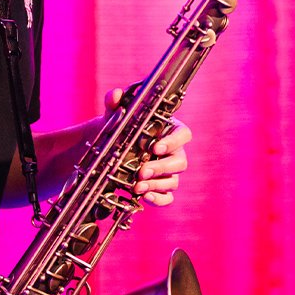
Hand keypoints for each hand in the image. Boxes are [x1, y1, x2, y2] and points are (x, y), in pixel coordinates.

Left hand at [105, 88, 192, 206]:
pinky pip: (167, 198)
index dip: (173, 142)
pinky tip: (145, 197)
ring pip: (173, 181)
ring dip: (156, 184)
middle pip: (180, 162)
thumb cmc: (120, 127)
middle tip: (142, 171)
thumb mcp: (115, 114)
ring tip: (137, 186)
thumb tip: (115, 94)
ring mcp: (168, 172)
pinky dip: (158, 199)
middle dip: (161, 168)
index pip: (184, 134)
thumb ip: (114, 102)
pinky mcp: (160, 187)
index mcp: (169, 131)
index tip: (155, 147)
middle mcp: (173, 152)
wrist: (110, 147)